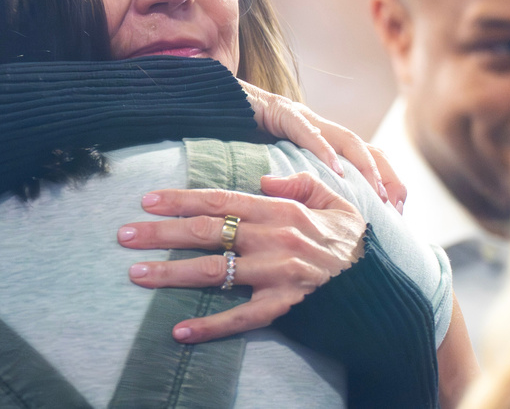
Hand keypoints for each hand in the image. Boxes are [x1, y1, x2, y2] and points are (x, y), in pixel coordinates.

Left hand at [118, 172, 365, 343]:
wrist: (386, 284)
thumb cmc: (356, 239)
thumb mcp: (335, 198)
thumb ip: (298, 182)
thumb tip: (262, 177)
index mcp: (281, 208)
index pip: (220, 199)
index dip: (180, 199)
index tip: (147, 199)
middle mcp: (274, 238)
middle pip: (206, 231)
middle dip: (160, 233)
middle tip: (123, 235)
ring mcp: (277, 273)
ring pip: (214, 271)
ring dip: (170, 273)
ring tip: (135, 274)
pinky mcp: (284, 306)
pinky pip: (240, 318)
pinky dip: (209, 326)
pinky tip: (178, 331)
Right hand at [238, 79, 405, 212]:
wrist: (222, 101)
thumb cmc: (247, 135)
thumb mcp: (280, 164)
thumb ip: (299, 182)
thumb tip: (314, 217)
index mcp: (324, 140)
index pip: (367, 157)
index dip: (387, 180)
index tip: (397, 212)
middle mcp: (322, 128)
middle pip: (369, 149)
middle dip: (388, 177)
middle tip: (396, 208)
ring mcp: (305, 118)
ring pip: (349, 140)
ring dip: (367, 169)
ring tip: (378, 194)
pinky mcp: (284, 112)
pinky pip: (308, 131)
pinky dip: (323, 151)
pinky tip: (335, 171)